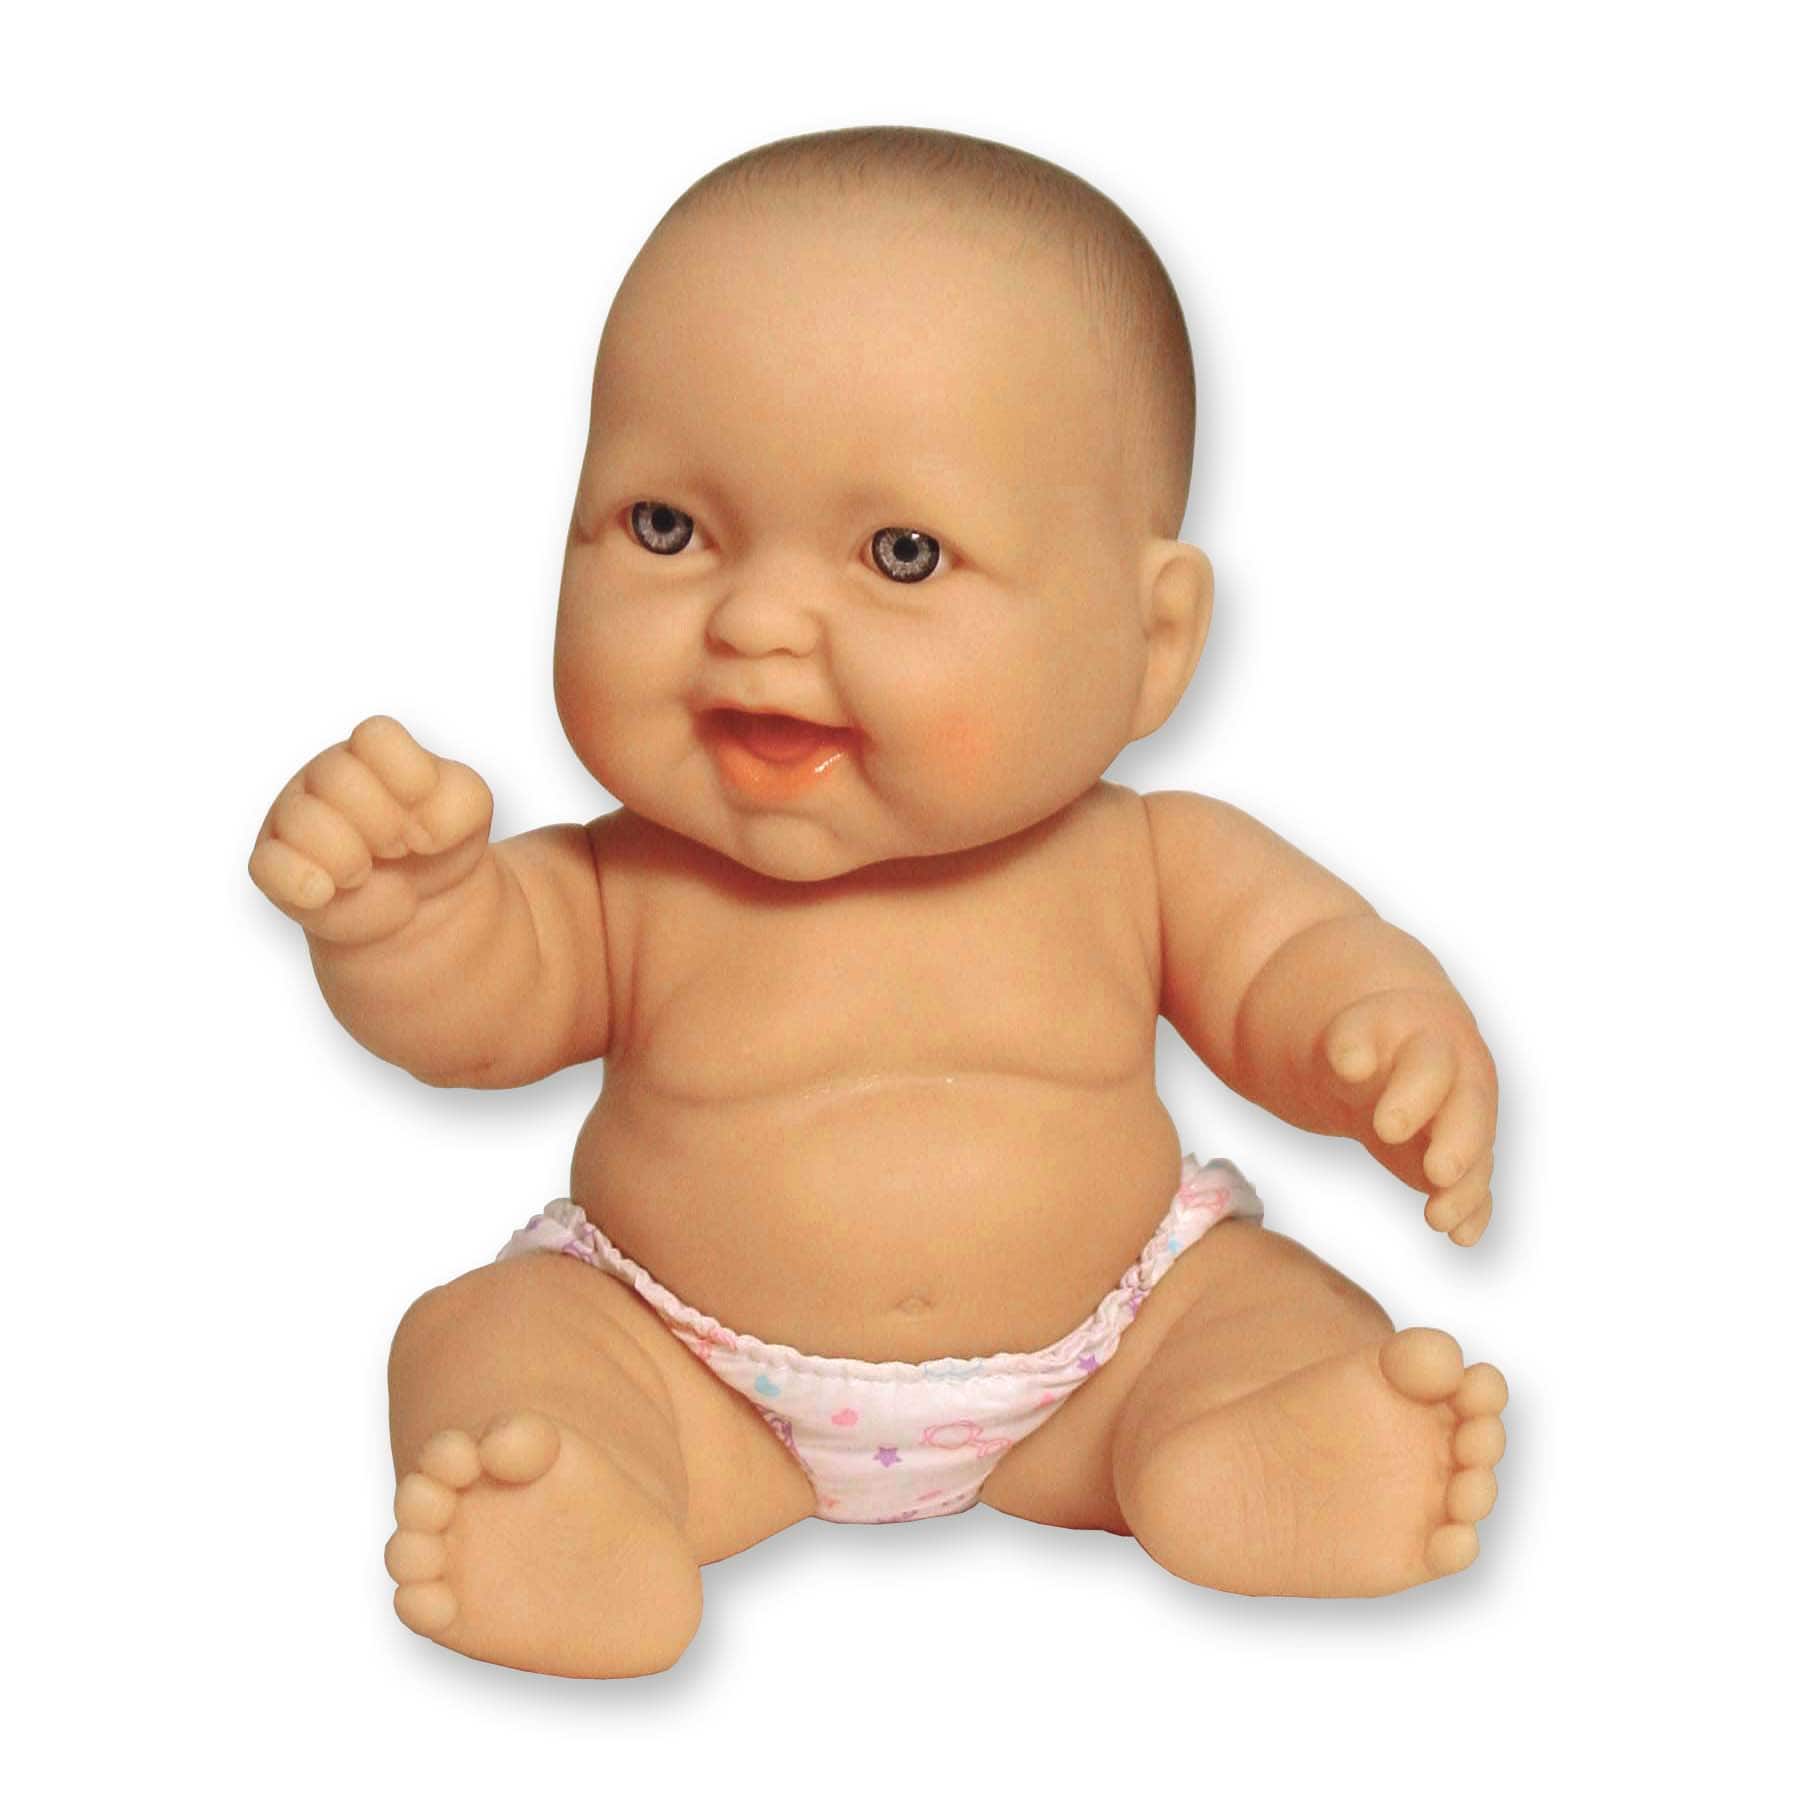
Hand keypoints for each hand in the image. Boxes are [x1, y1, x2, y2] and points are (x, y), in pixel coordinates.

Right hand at [248, 716, 493, 945]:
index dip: (411, 780)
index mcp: (373, 751)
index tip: (427, 813)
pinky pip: (268, 865)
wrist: (419, 904)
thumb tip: (419, 827)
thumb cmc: (438, 843)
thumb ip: (459, 801)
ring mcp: (295, 817)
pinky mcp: (275, 865)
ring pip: (302, 819)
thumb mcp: (470, 812)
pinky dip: (302, 881)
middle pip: (338, 776)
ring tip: (365, 873)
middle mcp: (326, 775)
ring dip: (348, 857)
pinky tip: (327, 892)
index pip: (376, 736)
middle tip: (398, 848)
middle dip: (384, 824)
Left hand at [1321, 988, 1498, 1244]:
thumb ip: (1344, 1047)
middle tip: (1436, 1171)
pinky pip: (1475, 1180)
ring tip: (1437, 1217)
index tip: (1360, 1085)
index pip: (1422, 1058)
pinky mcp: (1461, 1152)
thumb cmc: (1358, 1039)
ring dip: (1463, 1184)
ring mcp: (1461, 1110)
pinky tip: (1461, 1236)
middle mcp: (1450, 1068)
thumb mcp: (1339, 1035)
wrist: (1391, 1043)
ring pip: (1474, 1146)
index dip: (1408, 1088)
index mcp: (1418, 1031)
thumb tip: (1349, 1064)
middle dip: (1455, 1139)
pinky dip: (1472, 1207)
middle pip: (1464, 1104)